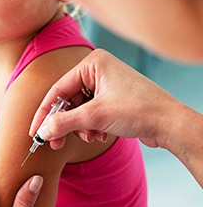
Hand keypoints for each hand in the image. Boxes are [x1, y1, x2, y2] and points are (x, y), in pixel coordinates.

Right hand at [31, 49, 175, 149]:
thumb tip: (43, 131)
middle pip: (68, 99)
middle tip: (55, 142)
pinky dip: (91, 125)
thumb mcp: (95, 116)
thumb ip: (64, 122)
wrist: (170, 124)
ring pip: (79, 108)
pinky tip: (100, 134)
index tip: (35, 130)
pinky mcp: (111, 97)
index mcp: (93, 63)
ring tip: (91, 136)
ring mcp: (105, 83)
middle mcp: (98, 70)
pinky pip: (90, 111)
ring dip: (80, 126)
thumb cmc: (138, 110)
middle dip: (65, 122)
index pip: (59, 88)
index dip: (45, 112)